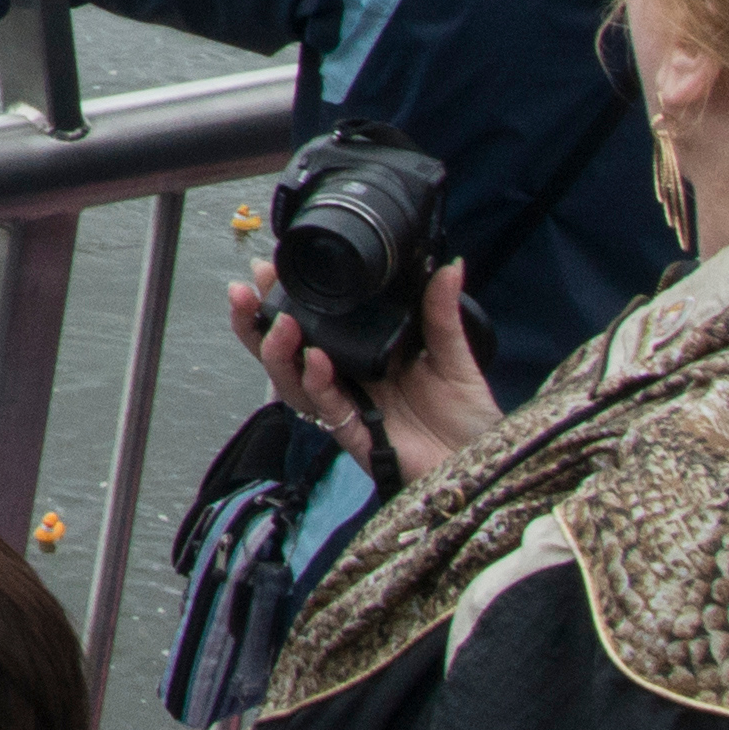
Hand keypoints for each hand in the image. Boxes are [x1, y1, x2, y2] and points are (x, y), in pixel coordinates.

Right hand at [230, 247, 502, 476]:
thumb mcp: (454, 356)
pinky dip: (317, 384)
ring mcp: (346, 408)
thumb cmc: (465, 417)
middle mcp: (345, 380)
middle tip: (245, 291)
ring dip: (278, 352)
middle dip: (256, 323)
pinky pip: (326, 409)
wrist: (483, 463)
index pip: (310, 325)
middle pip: (284, 353)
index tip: (268, 268)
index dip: (282, 298)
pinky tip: (316, 361)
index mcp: (361, 355)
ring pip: (291, 382)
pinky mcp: (355, 436)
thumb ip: (442, 313)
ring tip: (281, 323)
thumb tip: (452, 265)